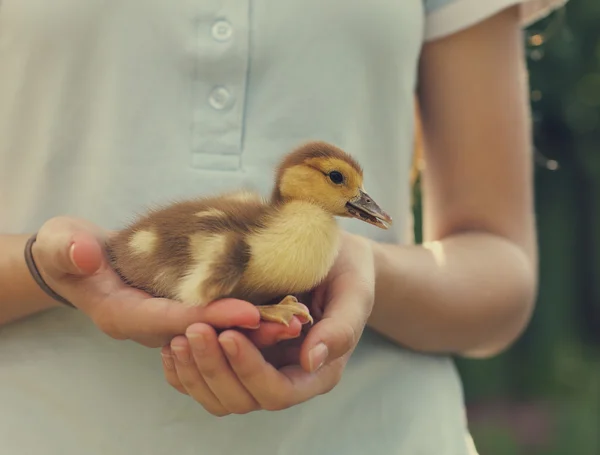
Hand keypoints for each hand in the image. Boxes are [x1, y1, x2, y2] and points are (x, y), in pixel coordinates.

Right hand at [31, 216, 265, 346]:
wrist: (77, 261)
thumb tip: (86, 253)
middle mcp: (150, 325)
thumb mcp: (60, 244)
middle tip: (288, 322)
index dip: (211, 315)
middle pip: (203, 333)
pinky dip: (245, 314)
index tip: (250, 310)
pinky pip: (216, 320)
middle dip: (245, 329)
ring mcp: (166, 320)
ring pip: (215, 330)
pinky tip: (277, 304)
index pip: (172, 320)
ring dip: (254, 327)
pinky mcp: (179, 311)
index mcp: (124, 315)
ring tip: (294, 317)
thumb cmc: (67, 251)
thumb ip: (69, 249)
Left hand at [161, 231, 375, 414]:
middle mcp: (283, 376)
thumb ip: (341, 328)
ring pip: (218, 396)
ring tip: (177, 338)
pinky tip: (172, 343)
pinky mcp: (238, 356)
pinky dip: (184, 370)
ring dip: (194, 372)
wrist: (333, 260)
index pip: (278, 391)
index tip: (229, 333)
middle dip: (214, 369)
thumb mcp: (355, 292)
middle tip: (195, 331)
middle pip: (242, 399)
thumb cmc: (348, 273)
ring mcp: (258, 368)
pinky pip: (204, 380)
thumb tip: (311, 361)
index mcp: (314, 371)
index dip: (250, 369)